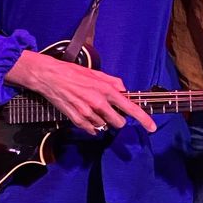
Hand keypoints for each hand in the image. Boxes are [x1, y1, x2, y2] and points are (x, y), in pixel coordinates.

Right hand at [8, 51, 155, 134]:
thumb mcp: (97, 73)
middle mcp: (99, 103)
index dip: (143, 119)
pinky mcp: (76, 119)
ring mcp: (87, 113)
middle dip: (118, 119)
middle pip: (119, 123)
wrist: (50, 77)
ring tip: (92, 108)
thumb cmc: (73, 73)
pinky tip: (87, 114)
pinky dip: (92, 125)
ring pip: (104, 126)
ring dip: (102, 120)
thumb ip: (113, 82)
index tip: (152, 127)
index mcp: (106, 90)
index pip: (130, 108)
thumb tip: (124, 91)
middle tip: (110, 110)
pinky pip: (91, 129)